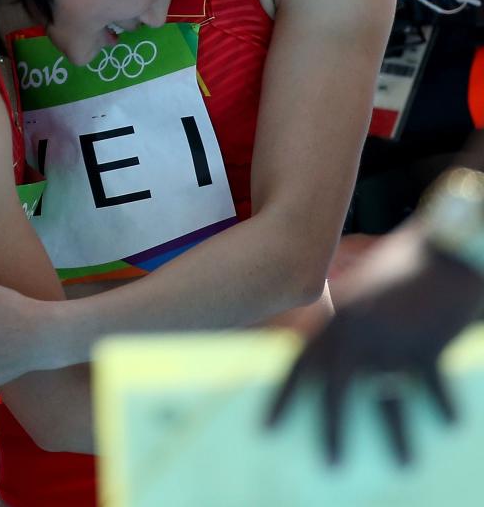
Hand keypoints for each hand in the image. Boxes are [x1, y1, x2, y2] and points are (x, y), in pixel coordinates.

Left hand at [267, 225, 483, 463]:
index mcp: (337, 318)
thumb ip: (344, 321)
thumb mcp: (362, 291)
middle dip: (331, 430)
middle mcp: (358, 332)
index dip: (283, 398)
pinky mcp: (428, 346)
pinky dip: (442, 410)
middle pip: (336, 391)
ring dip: (397, 437)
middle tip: (331, 465)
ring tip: (404, 464)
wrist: (442, 249)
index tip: (267, 430)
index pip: (301, 364)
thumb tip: (329, 347)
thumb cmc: (402, 269)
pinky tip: (447, 426)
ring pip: (390, 402)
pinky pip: (433, 390)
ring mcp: (392, 340)